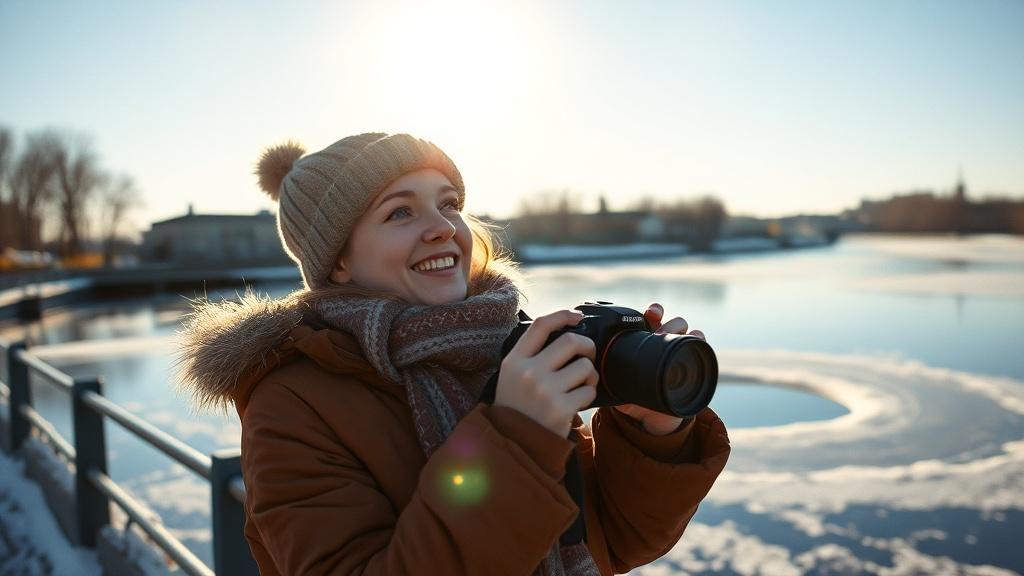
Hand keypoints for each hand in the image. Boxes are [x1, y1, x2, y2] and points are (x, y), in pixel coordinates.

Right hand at [494, 310, 598, 437]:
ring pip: (585, 367)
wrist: (514, 444)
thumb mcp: (511, 376)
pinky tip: (577, 402)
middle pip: (571, 341)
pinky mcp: (561, 409)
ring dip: (589, 375)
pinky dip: (588, 395)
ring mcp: (545, 390)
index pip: (541, 326)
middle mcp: (528, 372)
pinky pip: (589, 391)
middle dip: (587, 346)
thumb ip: (531, 355)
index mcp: (514, 360)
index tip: (577, 316)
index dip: (562, 315)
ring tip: (581, 385)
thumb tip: (567, 331)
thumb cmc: (517, 406)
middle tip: (588, 355)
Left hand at [614, 302, 706, 435]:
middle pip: (670, 321)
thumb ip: (614, 384)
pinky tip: (696, 338)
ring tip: (675, 337)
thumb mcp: (624, 389)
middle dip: (667, 322)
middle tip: (659, 333)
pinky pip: (699, 344)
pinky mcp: (693, 359)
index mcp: (646, 340)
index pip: (651, 318)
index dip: (654, 311)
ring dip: (681, 329)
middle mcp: (665, 340)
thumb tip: (600, 385)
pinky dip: (698, 338)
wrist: (657, 415)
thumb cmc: (638, 395)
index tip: (650, 313)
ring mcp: (680, 348)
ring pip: (685, 329)